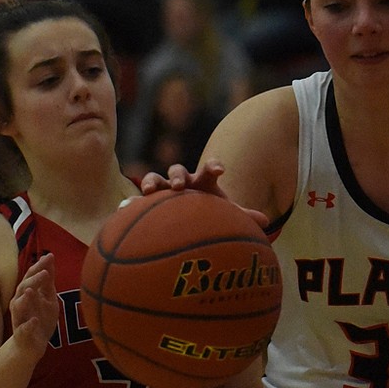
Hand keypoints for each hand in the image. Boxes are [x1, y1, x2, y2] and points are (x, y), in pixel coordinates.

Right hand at [9, 251, 56, 359]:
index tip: (49, 256)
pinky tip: (34, 320)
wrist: (31, 346)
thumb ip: (48, 281)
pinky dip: (28, 324)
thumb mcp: (48, 298)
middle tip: (45, 272)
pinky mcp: (22, 334)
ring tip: (32, 291)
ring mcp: (19, 319)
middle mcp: (19, 304)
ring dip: (25, 299)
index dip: (39, 266)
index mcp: (26, 294)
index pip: (31, 276)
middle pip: (23, 288)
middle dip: (33, 280)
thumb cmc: (40, 319)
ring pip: (18, 307)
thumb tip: (50, 257)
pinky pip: (23, 329)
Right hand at [138, 160, 268, 227]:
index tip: (219, 170)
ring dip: (152, 182)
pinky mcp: (147, 201)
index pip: (208, 170)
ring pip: (154, 178)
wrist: (188, 215)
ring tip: (149, 191)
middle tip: (178, 184)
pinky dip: (130, 203)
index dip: (213, 167)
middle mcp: (181, 181)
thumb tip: (265, 221)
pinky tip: (123, 208)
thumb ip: (242, 216)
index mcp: (202, 182)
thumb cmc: (209, 213)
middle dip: (178, 175)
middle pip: (178, 170)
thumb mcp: (225, 213)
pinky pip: (137, 200)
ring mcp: (163, 189)